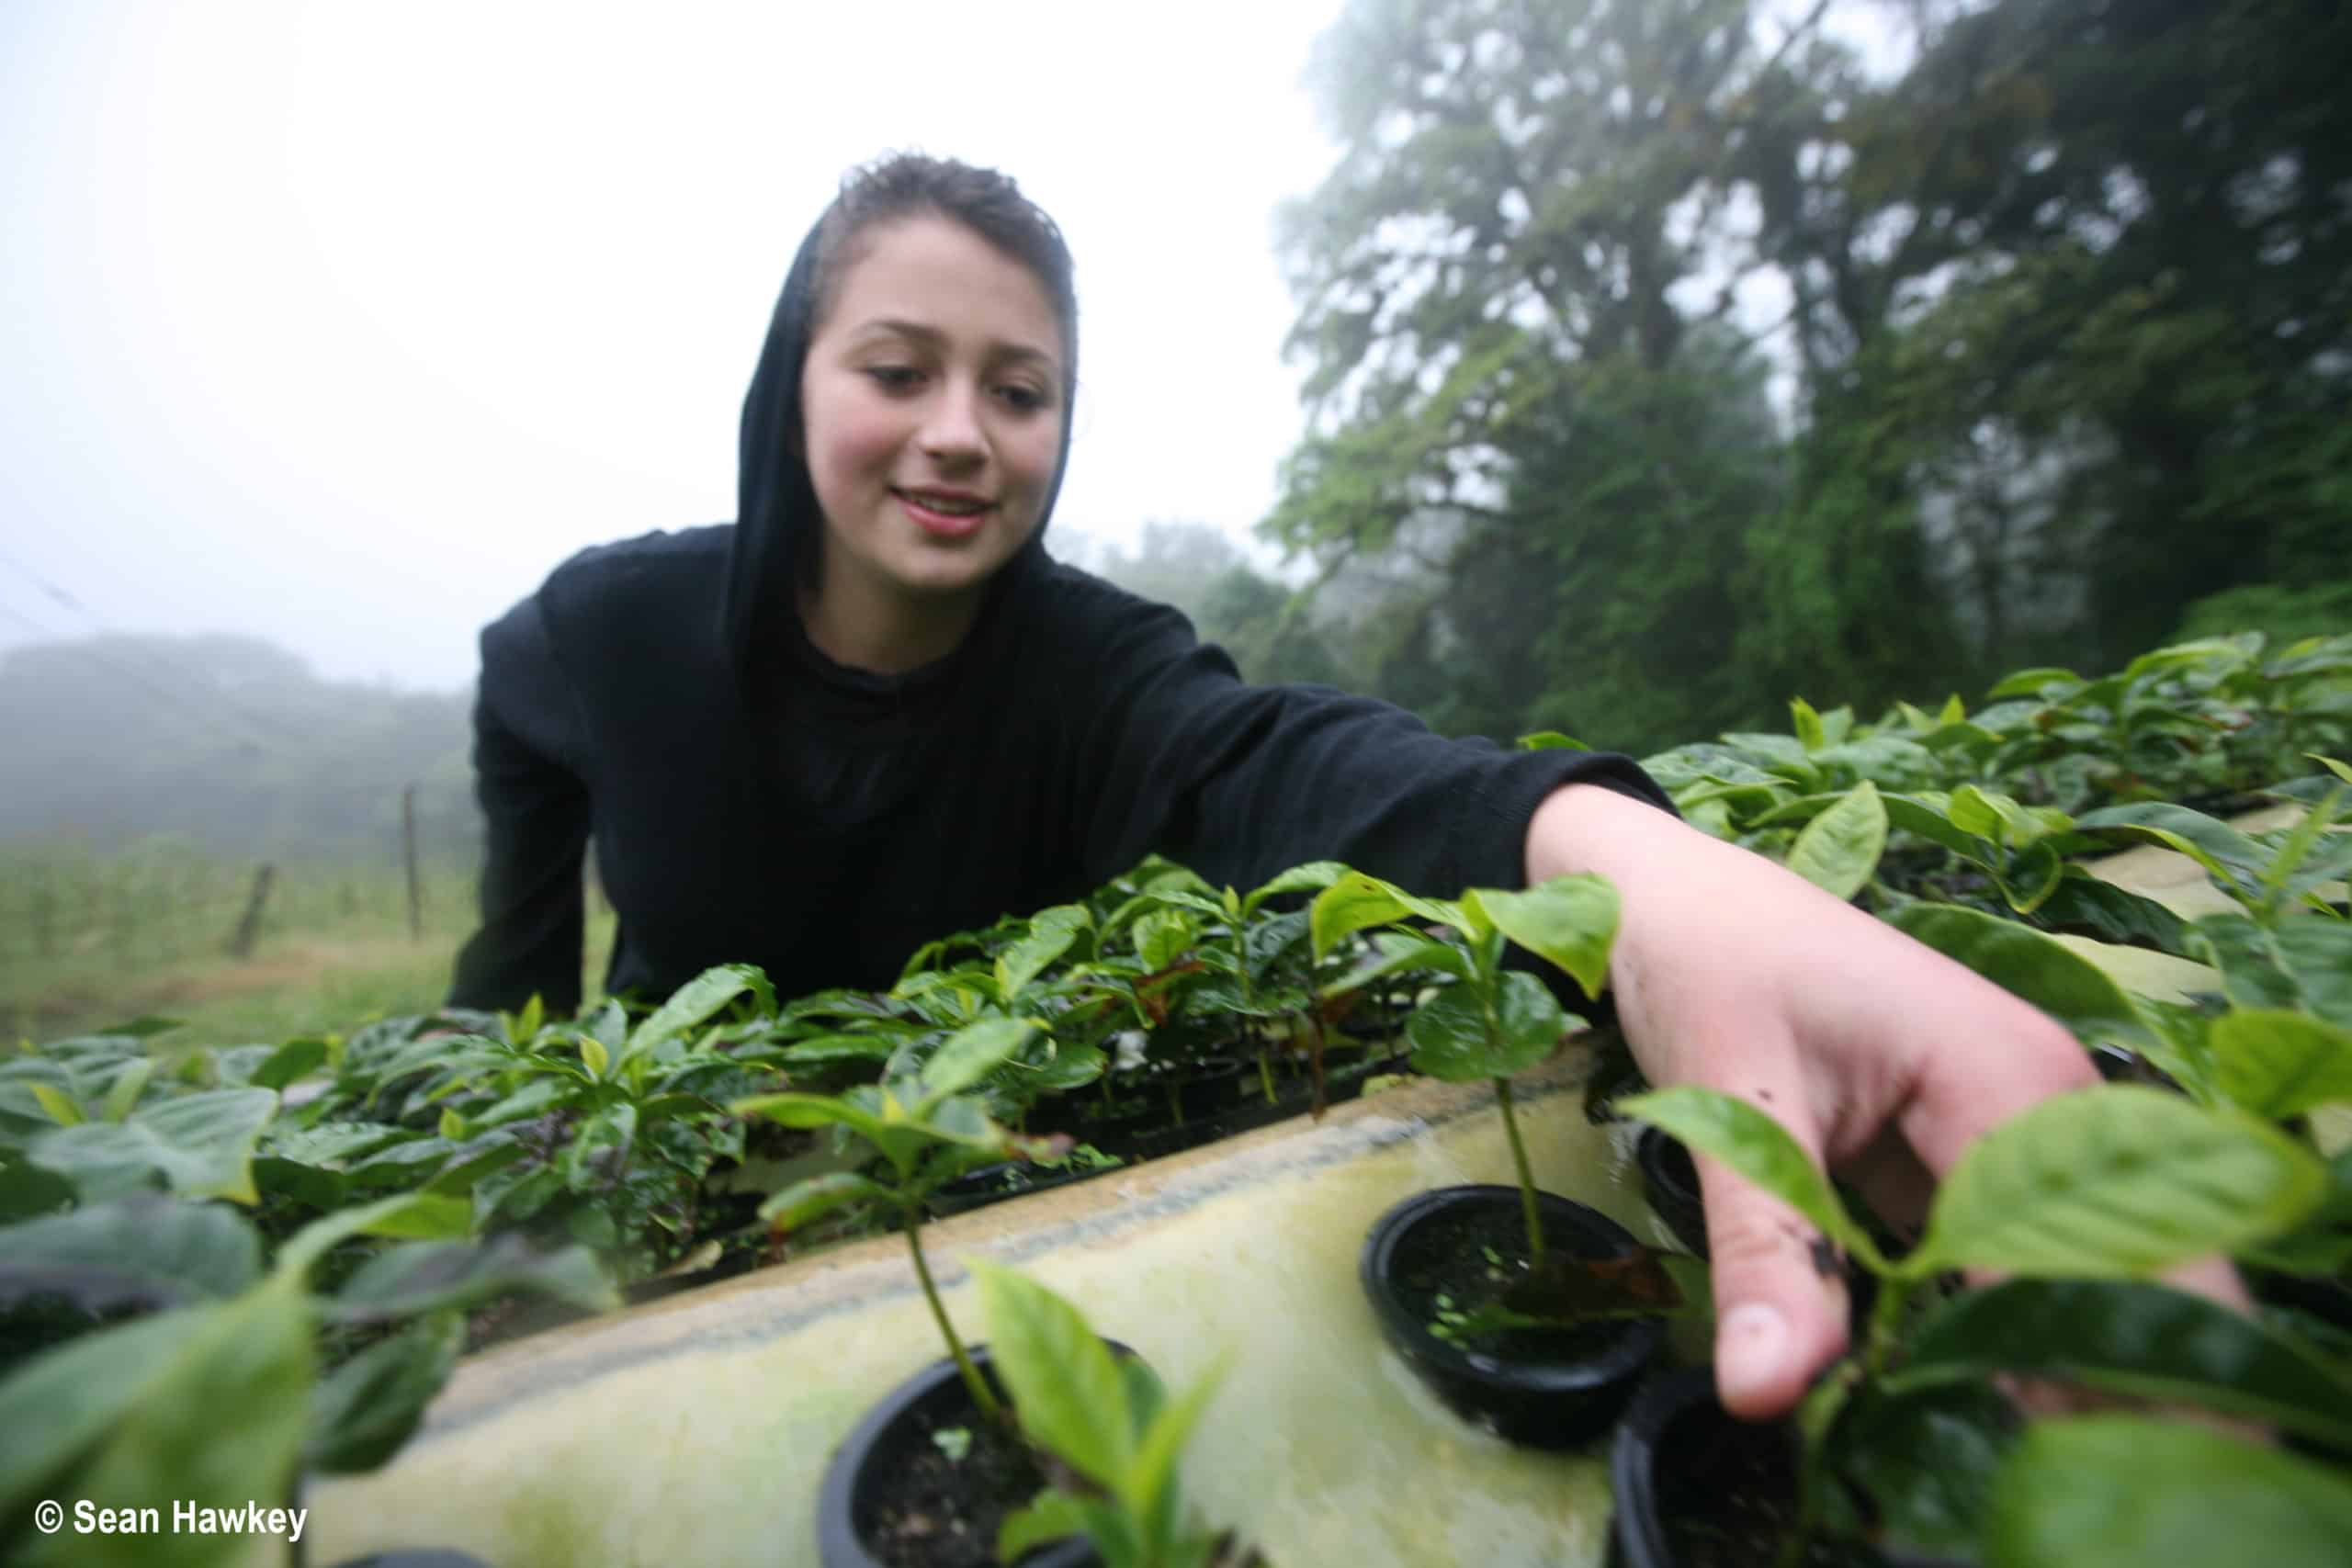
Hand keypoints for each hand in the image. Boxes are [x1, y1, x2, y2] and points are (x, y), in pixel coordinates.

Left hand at [1524, 784, 2237, 1418]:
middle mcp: (2047, 1104)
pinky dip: (1976, 1327)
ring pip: (2053, 1277)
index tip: (2056, 1469)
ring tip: (2004, 1458)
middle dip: (2077, 1382)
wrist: (1658, 884)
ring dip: (2029, 1364)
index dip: (2084, 1374)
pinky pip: (1994, 1261)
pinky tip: (1951, 1399)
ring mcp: (2010, 1131)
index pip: (2092, 1255)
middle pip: (2105, 1274)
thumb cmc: (1701, 955)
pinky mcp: (1960, 1157)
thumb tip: (1768, 1392)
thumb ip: (1766, 1249)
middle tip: (2033, 1479)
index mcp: (2014, 1077)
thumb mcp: (1727, 1099)